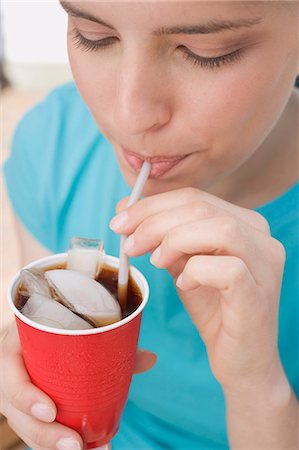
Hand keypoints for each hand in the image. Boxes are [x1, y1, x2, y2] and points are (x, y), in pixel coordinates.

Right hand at [0, 322, 155, 449]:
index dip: (25, 396)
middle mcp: (10, 374)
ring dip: (49, 444)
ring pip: (23, 426)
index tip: (50, 411)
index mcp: (15, 347)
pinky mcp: (22, 407)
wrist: (31, 330)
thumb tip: (151, 358)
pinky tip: (82, 449)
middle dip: (44, 435)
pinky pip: (31, 428)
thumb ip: (110, 344)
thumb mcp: (70, 327)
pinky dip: (51, 442)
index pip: (10, 374)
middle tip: (75, 445)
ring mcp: (13, 393)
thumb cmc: (53, 327)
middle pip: (16, 412)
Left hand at [110, 187, 285, 391]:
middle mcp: (261, 238)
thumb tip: (125, 207)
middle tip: (128, 243)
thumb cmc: (214, 309)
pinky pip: (228, 268)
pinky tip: (183, 284)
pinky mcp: (259, 294)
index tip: (119, 221)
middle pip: (202, 208)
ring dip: (175, 241)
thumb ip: (163, 236)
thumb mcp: (183, 264)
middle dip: (154, 221)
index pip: (195, 198)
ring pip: (219, 229)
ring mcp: (266, 265)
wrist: (242, 360)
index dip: (152, 206)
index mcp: (244, 223)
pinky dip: (196, 271)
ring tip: (155, 262)